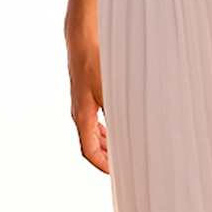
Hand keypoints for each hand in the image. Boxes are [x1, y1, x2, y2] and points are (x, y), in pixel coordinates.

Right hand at [66, 22, 109, 171]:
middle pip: (89, 145)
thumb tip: (131, 133)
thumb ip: (119, 114)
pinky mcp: (86, 94)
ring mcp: (82, 103)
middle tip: (124, 163)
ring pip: (91, 132)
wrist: (82, 39)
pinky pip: (94, 119)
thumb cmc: (95, 62)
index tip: (117, 172)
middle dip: (106, 157)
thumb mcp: (111, 90)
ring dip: (106, 143)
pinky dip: (105, 128)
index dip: (102, 165)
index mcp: (82, 116)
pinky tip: (117, 125)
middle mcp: (79, 113)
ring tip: (123, 148)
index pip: (88, 151)